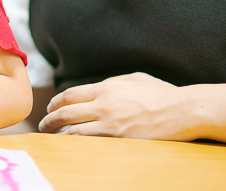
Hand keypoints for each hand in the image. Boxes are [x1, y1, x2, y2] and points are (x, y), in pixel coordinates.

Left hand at [39, 72, 192, 139]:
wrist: (183, 110)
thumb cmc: (162, 94)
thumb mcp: (135, 79)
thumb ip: (114, 82)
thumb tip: (100, 87)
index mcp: (106, 87)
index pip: (71, 95)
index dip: (56, 102)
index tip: (51, 108)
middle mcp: (103, 103)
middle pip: (66, 112)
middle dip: (50, 119)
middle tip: (43, 125)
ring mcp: (110, 122)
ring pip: (73, 130)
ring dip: (58, 134)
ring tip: (51, 137)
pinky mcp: (119, 139)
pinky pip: (89, 143)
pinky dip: (75, 144)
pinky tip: (69, 146)